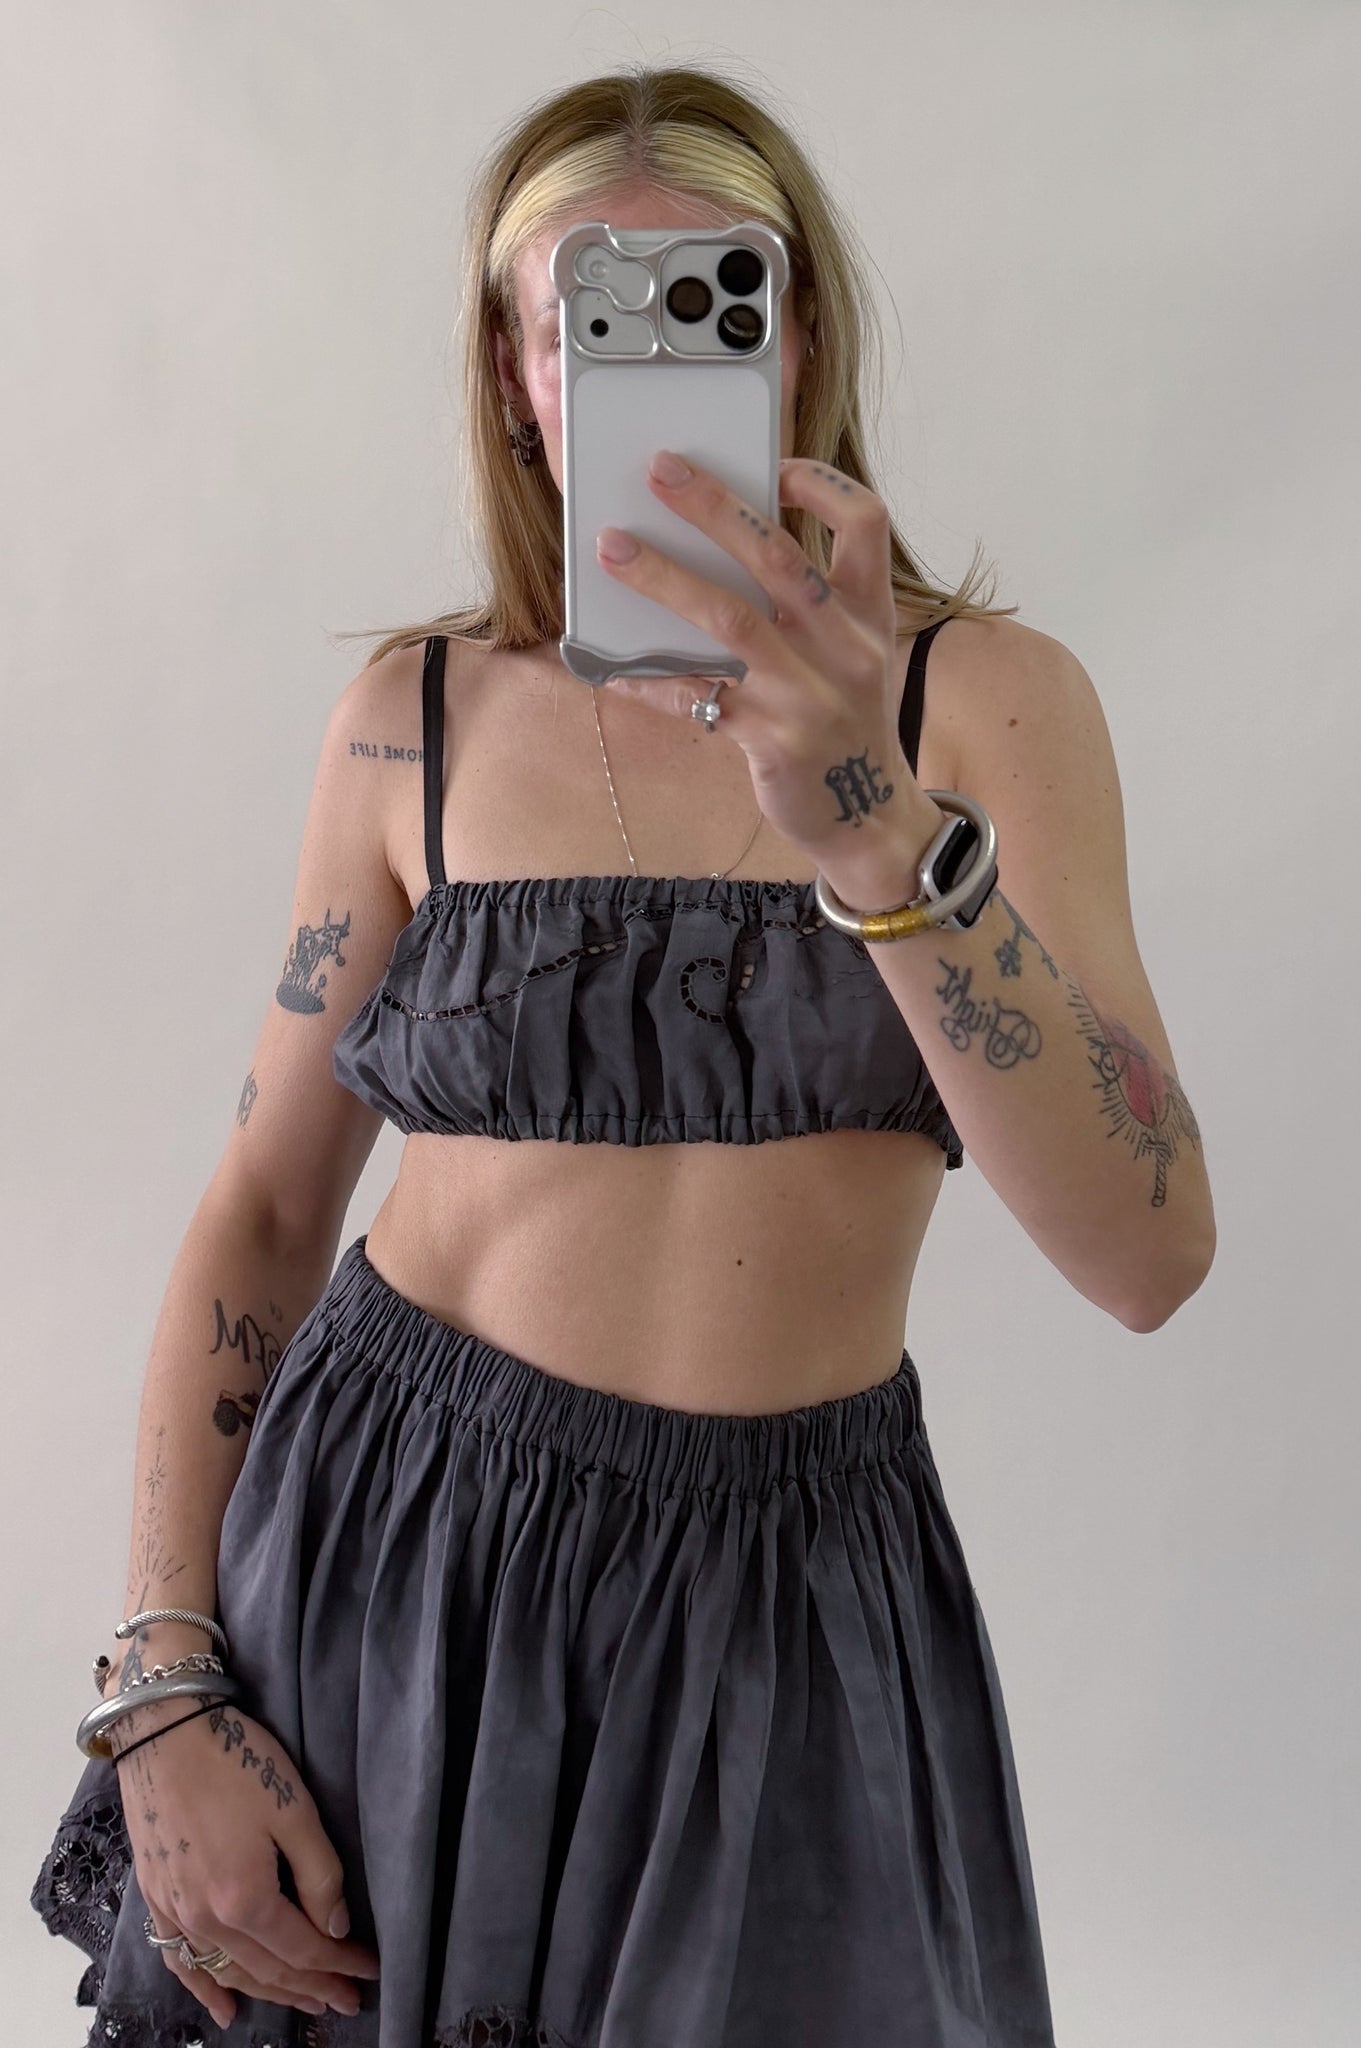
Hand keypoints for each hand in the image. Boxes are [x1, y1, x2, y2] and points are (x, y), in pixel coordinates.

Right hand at [115, 1699, 380, 2028]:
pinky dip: (205, 1989)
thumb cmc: (235, 1761)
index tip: (370, 1971)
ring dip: (271, 1992)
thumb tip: (336, 1927)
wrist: (163, 1732)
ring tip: (308, 2002)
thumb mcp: (294, 1810)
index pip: (304, 1949)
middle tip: (349, 1999)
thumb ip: (320, 1875)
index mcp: (244, 1898)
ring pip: (230, 1971)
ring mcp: (175, 1912)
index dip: (340, 1964)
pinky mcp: (155, 1897)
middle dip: (313, 1986)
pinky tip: (224, 2009)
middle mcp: (206, 1919)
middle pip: (269, 1969)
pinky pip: (181, 1961)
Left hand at [594, 452, 934, 877]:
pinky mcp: (772, 741)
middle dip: (714, 507)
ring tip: (612, 548)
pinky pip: (695, 698)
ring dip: (664, 578)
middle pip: (778, 557)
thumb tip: (712, 551)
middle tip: (660, 469)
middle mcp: (846, 647)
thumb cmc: (846, 723)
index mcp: (869, 615)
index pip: (865, 522)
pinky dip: (647, 680)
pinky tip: (606, 669)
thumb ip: (806, 609)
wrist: (869, 819)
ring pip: (728, 618)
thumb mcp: (851, 657)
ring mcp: (809, 694)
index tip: (772, 466)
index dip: (820, 484)